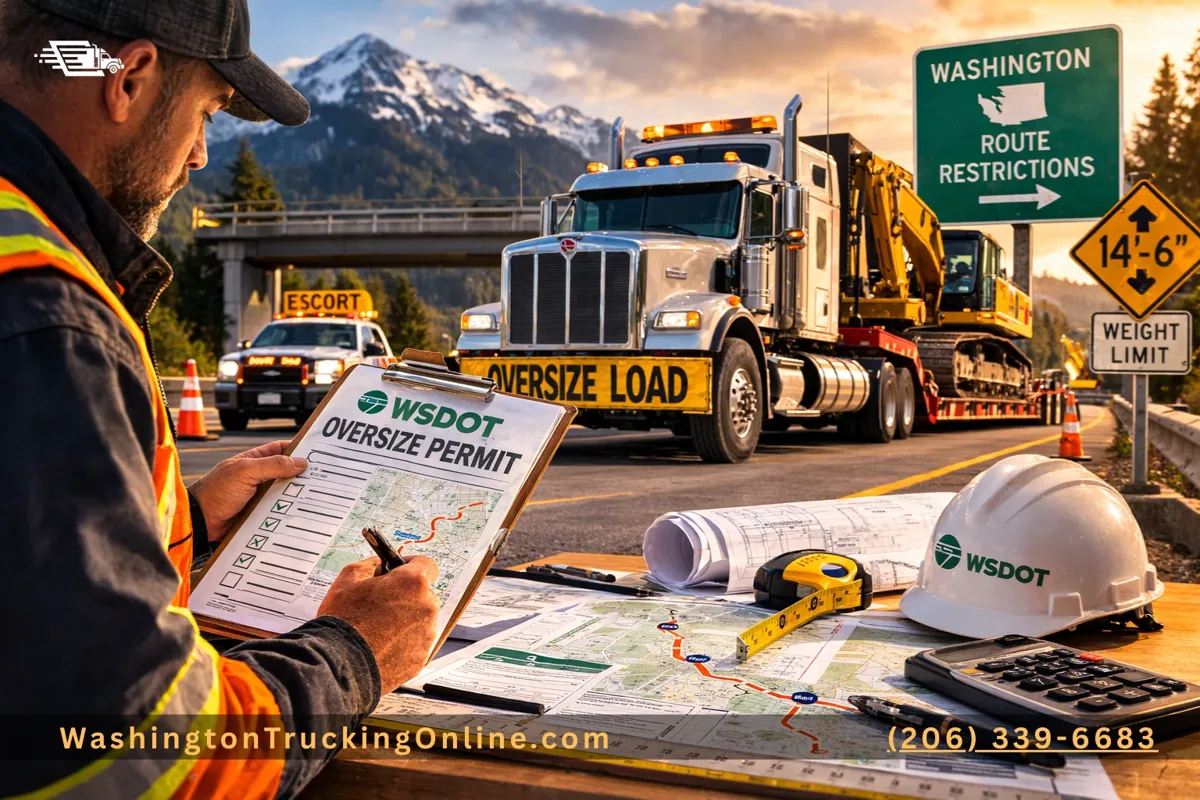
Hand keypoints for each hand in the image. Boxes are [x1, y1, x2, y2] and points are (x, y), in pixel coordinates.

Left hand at [189, 440, 306, 542]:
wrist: (201, 522)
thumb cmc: (215, 492)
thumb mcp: (245, 472)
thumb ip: (273, 465)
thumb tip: (299, 462)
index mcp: (253, 461)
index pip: (279, 450)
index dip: (297, 449)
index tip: (315, 452)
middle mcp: (258, 476)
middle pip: (285, 472)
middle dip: (301, 473)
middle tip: (321, 475)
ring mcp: (259, 495)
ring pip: (284, 492)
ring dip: (296, 493)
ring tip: (315, 494)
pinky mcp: (260, 512)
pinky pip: (279, 509)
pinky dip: (289, 509)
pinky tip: (300, 510)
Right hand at [318, 556, 439, 692]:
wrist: (339, 664)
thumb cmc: (343, 620)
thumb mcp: (348, 579)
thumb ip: (370, 564)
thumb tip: (379, 564)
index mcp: (412, 583)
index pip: (426, 564)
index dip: (411, 565)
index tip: (398, 569)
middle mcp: (426, 607)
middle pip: (423, 594)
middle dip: (405, 595)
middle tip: (381, 602)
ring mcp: (426, 634)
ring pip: (420, 620)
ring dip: (405, 620)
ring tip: (378, 629)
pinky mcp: (421, 657)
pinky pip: (416, 643)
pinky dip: (403, 642)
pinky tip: (381, 645)